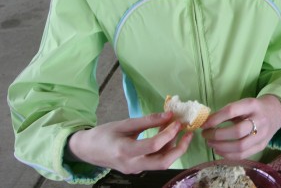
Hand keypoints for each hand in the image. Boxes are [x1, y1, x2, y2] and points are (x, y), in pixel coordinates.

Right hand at [68, 112, 192, 173]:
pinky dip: (165, 150)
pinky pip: (155, 161)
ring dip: (174, 148)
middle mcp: (131, 164)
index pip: (153, 145)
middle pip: (163, 162)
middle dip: (180, 148)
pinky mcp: (137, 169)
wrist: (87, 150)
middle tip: (189, 133)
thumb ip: (148, 120)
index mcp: (125, 151)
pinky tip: (168, 136)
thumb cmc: (104, 134)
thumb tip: (170, 114)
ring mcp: (135, 169)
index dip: (169, 133)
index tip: (177, 121)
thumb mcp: (124, 123)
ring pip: (161, 163)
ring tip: (179, 131)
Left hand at [201, 95, 280, 159]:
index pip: (232, 111)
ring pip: (240, 146)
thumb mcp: (242, 104)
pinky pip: (243, 155)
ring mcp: (262, 135)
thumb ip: (226, 112)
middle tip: (206, 135)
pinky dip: (228, 155)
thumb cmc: (253, 109)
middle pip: (237, 131)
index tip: (204, 124)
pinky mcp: (262, 146)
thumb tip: (206, 123)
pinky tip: (219, 150)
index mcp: (252, 105)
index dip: (216, 118)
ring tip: (211, 143)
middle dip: (218, 135)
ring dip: (221, 147)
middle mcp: (259, 120)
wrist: (275, 113)